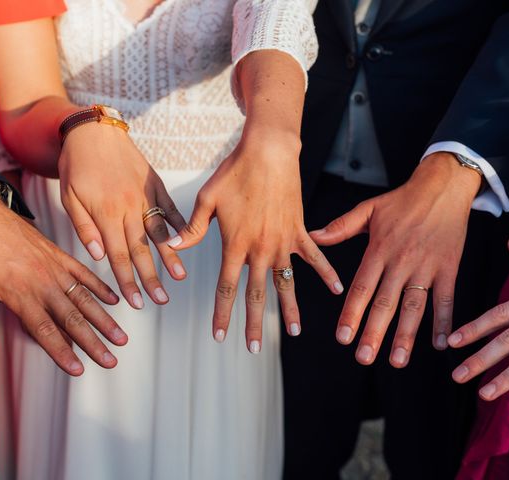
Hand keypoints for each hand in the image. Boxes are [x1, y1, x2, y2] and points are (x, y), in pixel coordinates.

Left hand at [0, 184, 126, 375]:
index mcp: (21, 294)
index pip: (45, 330)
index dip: (62, 351)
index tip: (78, 368)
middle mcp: (44, 283)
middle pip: (73, 318)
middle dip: (94, 342)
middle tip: (110, 360)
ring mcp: (55, 269)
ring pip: (84, 299)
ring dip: (104, 319)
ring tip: (120, 336)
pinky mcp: (61, 257)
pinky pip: (85, 274)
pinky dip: (101, 288)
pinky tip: (114, 301)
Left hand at [58, 123, 186, 308]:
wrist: (95, 130)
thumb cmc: (77, 165)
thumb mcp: (69, 196)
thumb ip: (84, 226)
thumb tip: (96, 255)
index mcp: (106, 213)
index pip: (118, 255)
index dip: (127, 280)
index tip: (135, 301)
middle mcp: (129, 207)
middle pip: (141, 249)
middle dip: (151, 278)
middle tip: (160, 300)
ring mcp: (145, 196)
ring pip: (159, 232)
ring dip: (170, 256)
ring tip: (178, 277)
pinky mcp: (156, 185)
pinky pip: (170, 208)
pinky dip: (179, 225)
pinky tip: (187, 241)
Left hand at [167, 128, 342, 351]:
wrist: (269, 152)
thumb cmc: (235, 173)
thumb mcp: (207, 199)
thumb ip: (192, 228)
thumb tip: (171, 245)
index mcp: (236, 244)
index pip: (227, 287)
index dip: (223, 313)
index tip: (220, 335)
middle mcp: (261, 249)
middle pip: (256, 294)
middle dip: (253, 323)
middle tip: (253, 348)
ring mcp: (283, 242)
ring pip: (286, 283)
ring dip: (290, 309)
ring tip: (294, 332)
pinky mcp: (300, 231)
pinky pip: (315, 257)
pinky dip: (326, 273)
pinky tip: (337, 289)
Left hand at [311, 153, 480, 366]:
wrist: (443, 187)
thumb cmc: (404, 199)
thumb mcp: (369, 209)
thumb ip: (341, 227)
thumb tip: (314, 235)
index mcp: (379, 249)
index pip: (361, 287)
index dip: (351, 313)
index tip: (343, 337)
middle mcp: (402, 261)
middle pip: (385, 302)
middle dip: (374, 332)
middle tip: (364, 357)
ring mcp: (427, 266)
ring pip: (415, 305)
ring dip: (406, 335)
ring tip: (397, 360)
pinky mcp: (449, 267)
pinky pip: (446, 298)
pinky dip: (445, 321)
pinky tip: (442, 344)